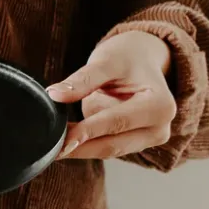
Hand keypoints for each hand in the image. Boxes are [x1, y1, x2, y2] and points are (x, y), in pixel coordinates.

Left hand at [47, 31, 176, 159]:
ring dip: (78, 149)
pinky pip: (104, 147)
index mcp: (160, 106)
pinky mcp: (133, 144)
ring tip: (51, 144)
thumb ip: (82, 80)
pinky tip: (63, 141)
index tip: (61, 140)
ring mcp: (147, 140)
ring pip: (106, 150)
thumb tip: (54, 95)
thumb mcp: (106, 61)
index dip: (86, 132)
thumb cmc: (127, 58)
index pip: (116, 122)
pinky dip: (83, 145)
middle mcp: (159, 129)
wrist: (142, 60)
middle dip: (78, 147)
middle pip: (111, 145)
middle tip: (48, 148)